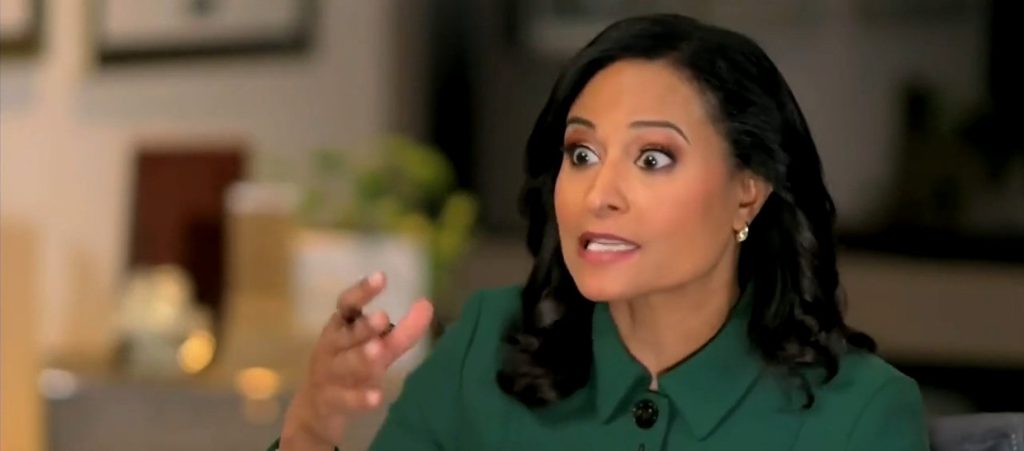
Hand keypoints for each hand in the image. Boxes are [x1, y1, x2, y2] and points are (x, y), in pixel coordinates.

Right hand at [281, 272, 433, 449]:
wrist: (316, 405)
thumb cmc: (351, 365)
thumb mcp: (377, 347)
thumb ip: (402, 331)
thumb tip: (427, 303)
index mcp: (340, 327)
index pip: (347, 304)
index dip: (362, 291)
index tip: (382, 277)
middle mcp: (331, 347)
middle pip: (346, 335)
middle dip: (363, 327)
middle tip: (382, 317)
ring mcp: (328, 374)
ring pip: (345, 366)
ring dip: (360, 358)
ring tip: (377, 350)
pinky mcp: (330, 400)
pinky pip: (345, 399)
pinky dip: (360, 398)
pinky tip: (377, 397)